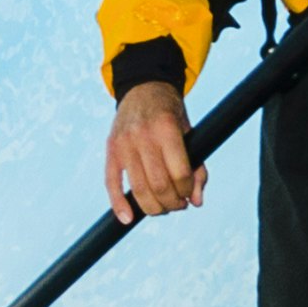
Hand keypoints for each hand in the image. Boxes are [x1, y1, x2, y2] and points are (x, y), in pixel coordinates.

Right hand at [104, 79, 201, 220]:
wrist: (144, 88)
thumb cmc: (171, 114)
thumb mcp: (190, 134)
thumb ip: (197, 168)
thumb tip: (197, 202)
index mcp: (167, 128)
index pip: (179, 173)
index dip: (186, 191)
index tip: (189, 195)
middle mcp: (143, 136)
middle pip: (159, 184)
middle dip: (172, 202)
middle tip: (178, 205)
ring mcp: (124, 143)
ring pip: (138, 188)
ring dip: (153, 207)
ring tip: (163, 208)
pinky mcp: (111, 150)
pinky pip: (112, 183)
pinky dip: (119, 204)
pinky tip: (128, 218)